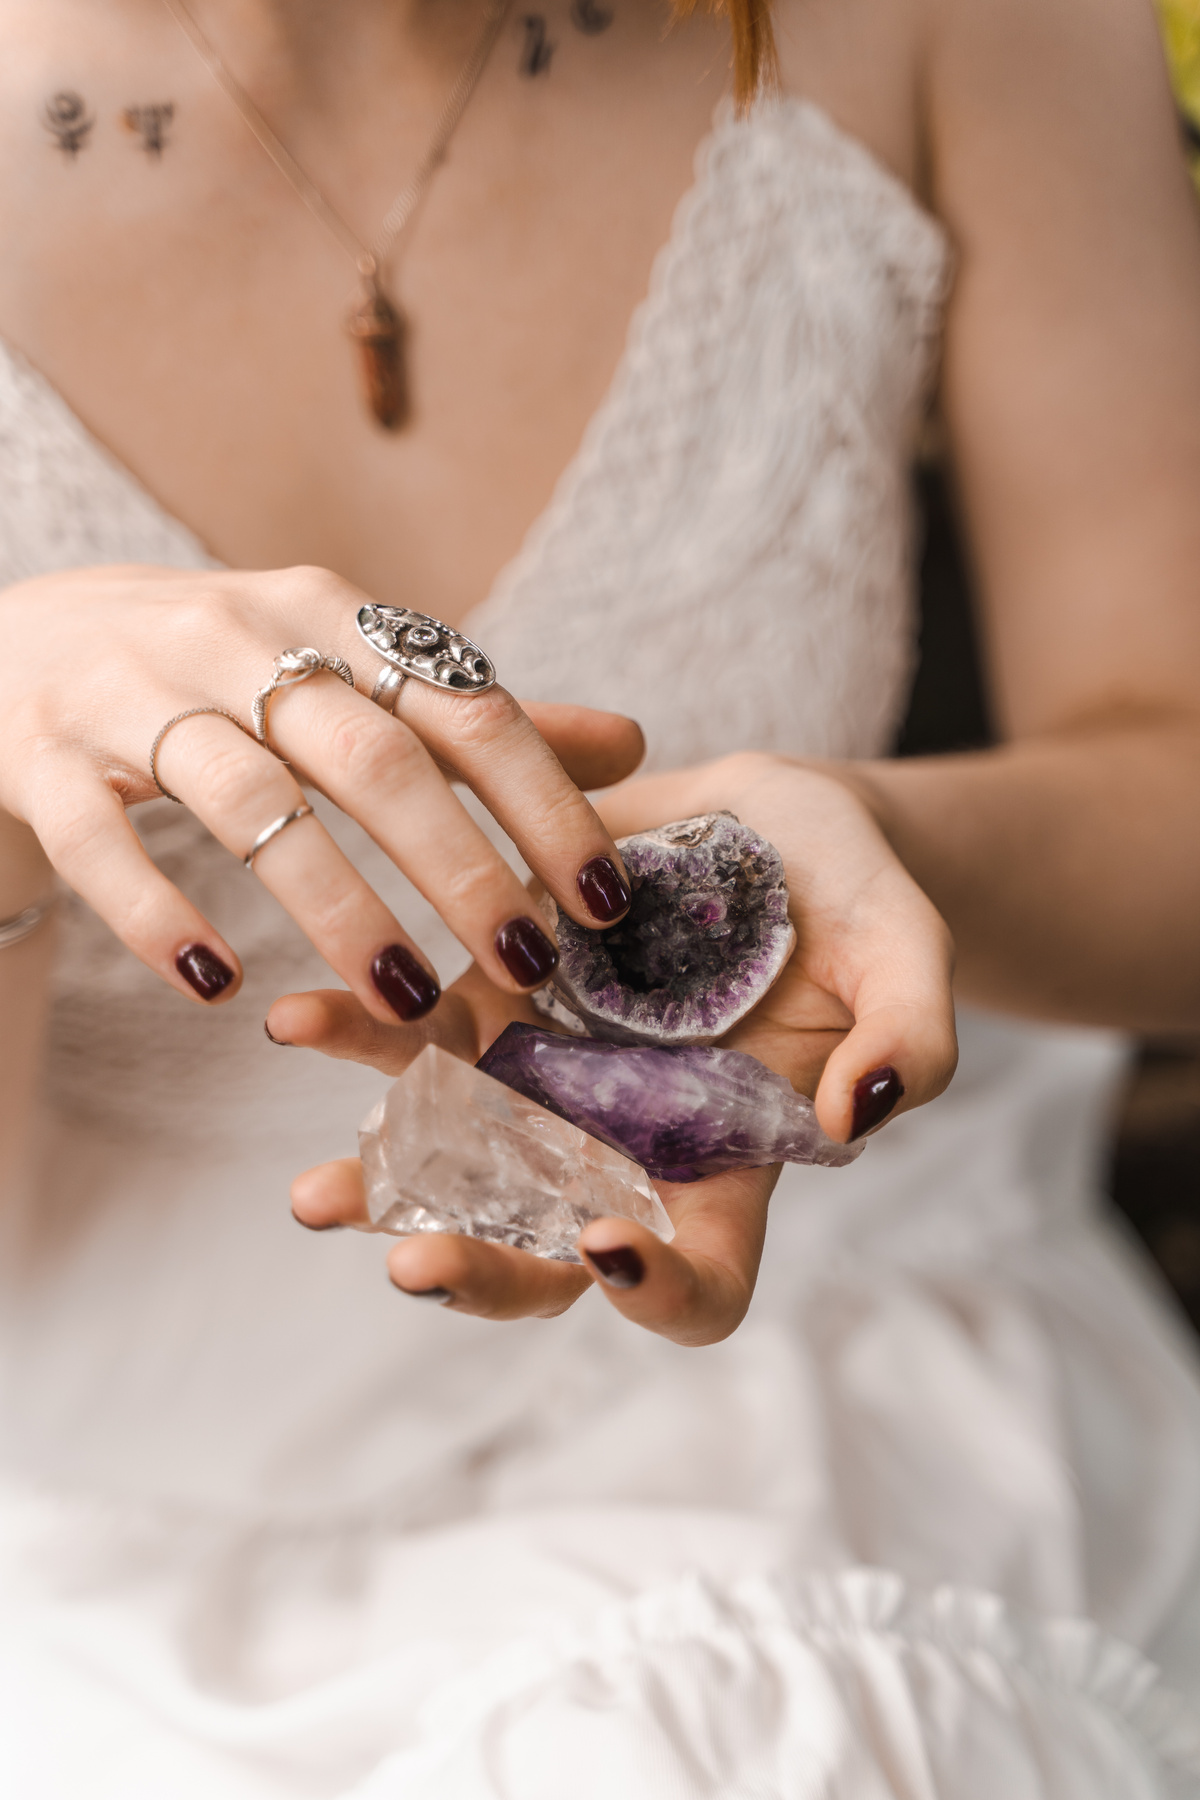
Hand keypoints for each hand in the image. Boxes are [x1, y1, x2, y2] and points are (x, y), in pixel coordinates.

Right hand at [0, 563, 642, 1016]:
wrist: (20, 637)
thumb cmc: (219, 671)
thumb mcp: (344, 670)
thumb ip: (473, 717)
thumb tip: (627, 746)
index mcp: (332, 619)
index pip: (464, 706)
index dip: (543, 801)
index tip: (604, 899)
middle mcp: (237, 639)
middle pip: (367, 755)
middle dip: (458, 867)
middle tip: (524, 966)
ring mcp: (133, 692)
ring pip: (245, 800)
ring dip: (333, 905)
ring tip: (403, 998)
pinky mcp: (42, 755)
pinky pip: (101, 840)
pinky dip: (158, 913)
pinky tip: (215, 985)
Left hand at [286, 751, 956, 1345]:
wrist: (776, 820)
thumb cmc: (859, 898)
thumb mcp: (908, 951)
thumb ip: (909, 1039)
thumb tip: (854, 1119)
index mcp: (730, 1162)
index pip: (702, 1278)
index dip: (659, 1292)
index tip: (611, 1245)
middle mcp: (625, 1142)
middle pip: (549, 1253)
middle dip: (481, 1272)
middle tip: (415, 1264)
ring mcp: (553, 1077)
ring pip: (455, 1162)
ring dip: (379, 1186)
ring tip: (315, 1199)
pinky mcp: (497, 995)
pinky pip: (416, 1034)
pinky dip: (354, 1033)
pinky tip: (295, 1020)